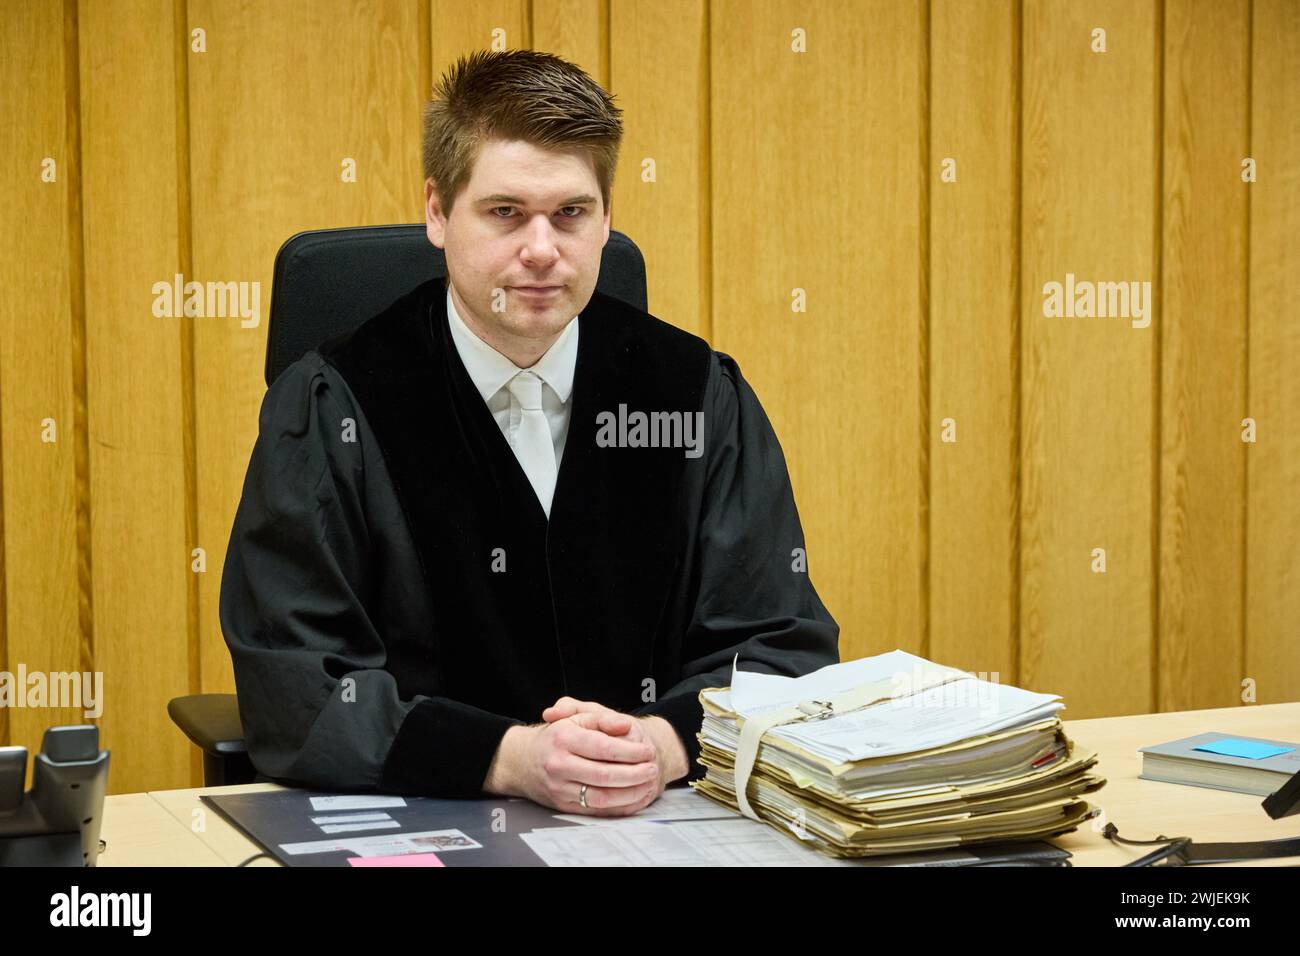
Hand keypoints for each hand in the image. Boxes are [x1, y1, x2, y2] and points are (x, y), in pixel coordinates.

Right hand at [543, 697, 686, 802]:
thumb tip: (625, 725)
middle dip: (634, 774)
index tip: (648, 751)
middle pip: (604, 775)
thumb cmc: (556, 736)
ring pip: (601, 797)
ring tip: (647, 783)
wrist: (523, 761)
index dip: (630, 751)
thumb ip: (602, 718)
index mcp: (563, 738)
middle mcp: (559, 765)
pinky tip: (634, 798)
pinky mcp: (563, 806)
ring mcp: (559, 788)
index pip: (603, 748)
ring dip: (630, 793)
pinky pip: (595, 811)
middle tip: (652, 768)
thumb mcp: (576, 717)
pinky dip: (619, 807)